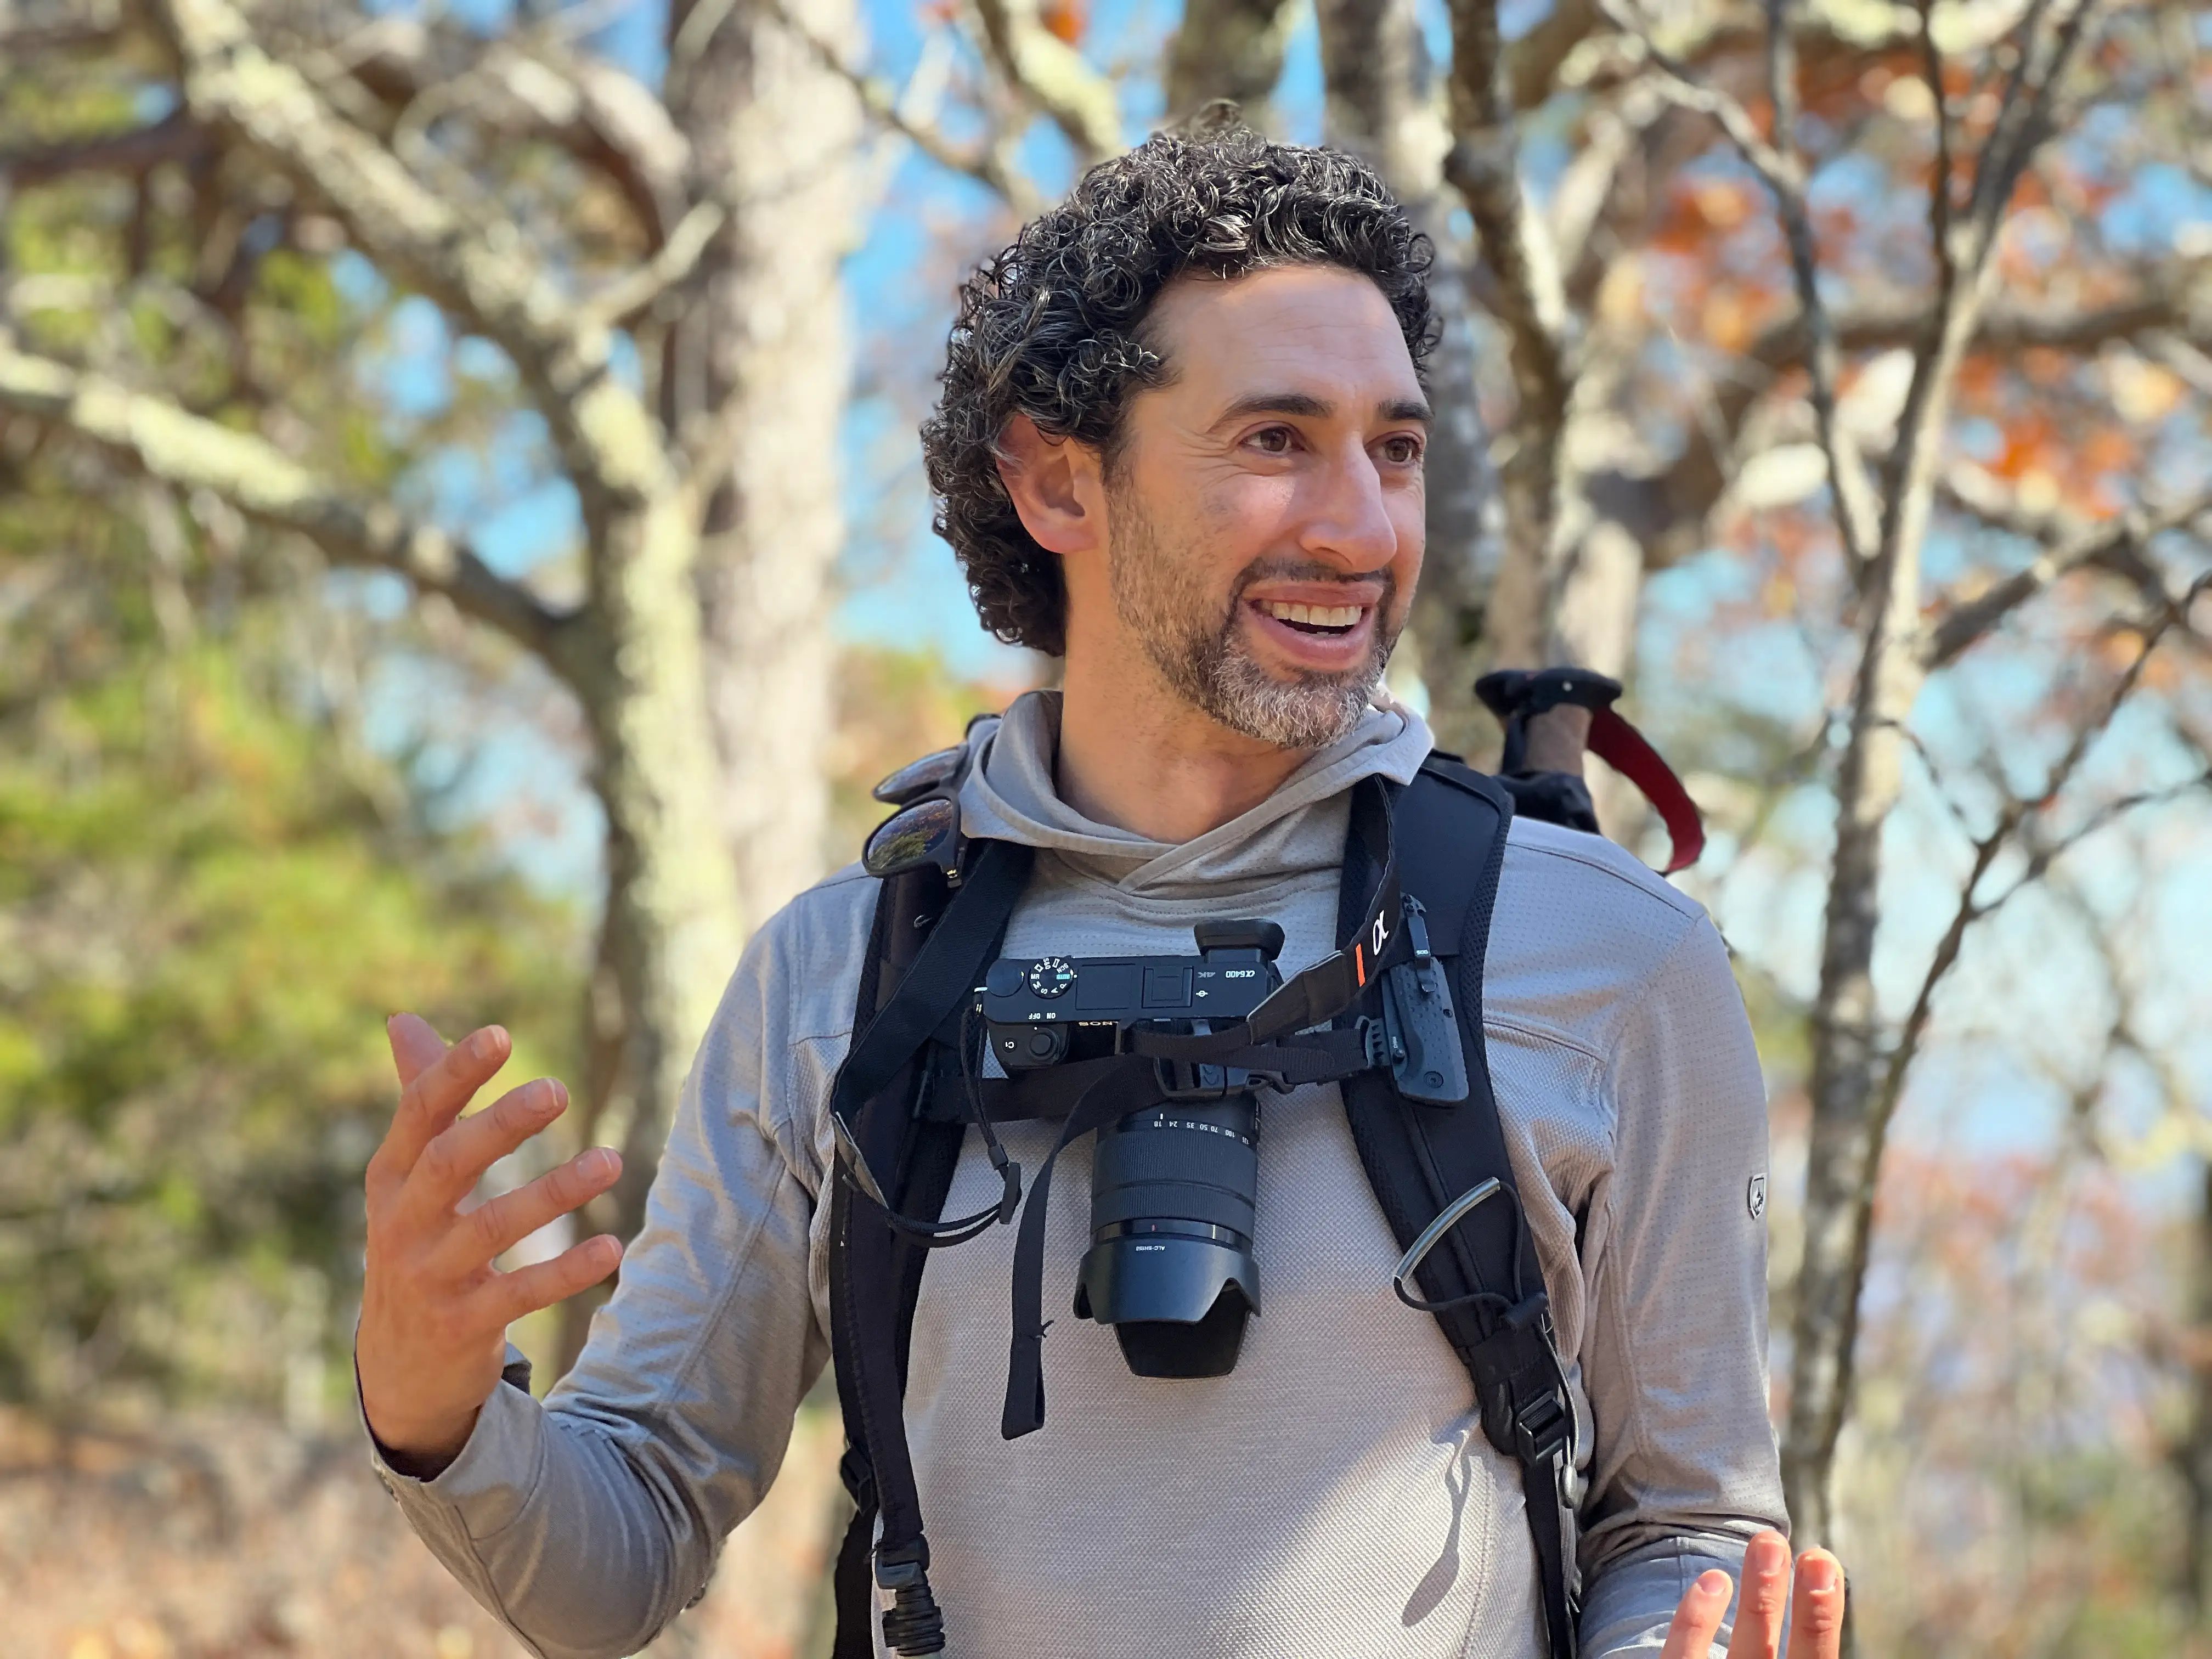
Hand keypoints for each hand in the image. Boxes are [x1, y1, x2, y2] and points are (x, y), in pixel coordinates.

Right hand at [356, 1014, 625, 1472]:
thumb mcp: (405, 1178)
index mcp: (390, 1176)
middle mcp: (401, 1223)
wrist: (399, 1368)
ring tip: (610, 1160)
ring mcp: (429, 1277)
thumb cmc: (415, 1244)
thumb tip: (402, 1019)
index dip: (455, 1073)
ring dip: (554, 1193)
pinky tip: (611, 1247)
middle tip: (558, 1090)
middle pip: (448, 1163)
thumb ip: (418, 1099)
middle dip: (500, 1125)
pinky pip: (521, 1294)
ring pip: (492, 1228)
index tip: (500, 1035)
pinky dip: (567, 1270)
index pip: (418, 1113)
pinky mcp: (462, 1325)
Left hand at [1661, 1529, 1844, 1658]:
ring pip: (1746, 1650)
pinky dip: (1696, 1622)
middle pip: (1794, 1658)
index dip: (1823, 1618)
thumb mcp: (1752, 1656)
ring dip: (1761, 1597)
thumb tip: (1782, 1597)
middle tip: (1816, 1555)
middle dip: (1811, 1611)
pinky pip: (1683, 1658)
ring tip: (1769, 1543)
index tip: (1825, 1563)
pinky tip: (1713, 1580)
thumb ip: (1768, 1640)